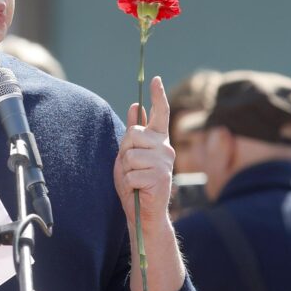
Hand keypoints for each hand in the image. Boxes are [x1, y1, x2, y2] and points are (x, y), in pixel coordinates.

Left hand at [113, 76, 175, 225]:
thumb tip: (135, 106)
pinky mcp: (160, 177)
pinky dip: (129, 182)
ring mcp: (164, 162)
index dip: (158, 96)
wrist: (142, 211)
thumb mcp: (130, 154)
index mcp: (158, 140)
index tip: (156, 79)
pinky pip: (131, 172)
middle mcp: (165, 147)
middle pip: (133, 133)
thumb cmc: (135, 183)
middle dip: (125, 150)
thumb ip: (134, 133)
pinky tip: (138, 189)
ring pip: (130, 154)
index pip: (160, 113)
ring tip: (135, 179)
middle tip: (131, 167)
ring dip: (126, 169)